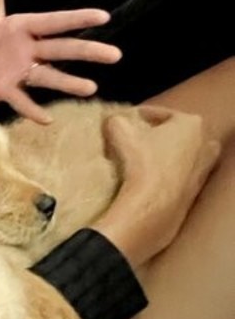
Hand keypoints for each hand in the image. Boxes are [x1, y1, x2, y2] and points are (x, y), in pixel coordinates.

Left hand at [0, 0, 121, 122]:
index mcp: (26, 28)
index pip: (55, 22)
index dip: (77, 18)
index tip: (104, 16)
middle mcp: (30, 50)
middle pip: (61, 50)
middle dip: (87, 51)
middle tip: (116, 55)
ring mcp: (21, 72)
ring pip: (48, 76)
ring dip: (68, 83)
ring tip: (91, 88)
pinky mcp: (7, 89)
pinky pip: (21, 100)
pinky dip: (32, 109)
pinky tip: (46, 119)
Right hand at [92, 106, 220, 266]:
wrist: (153, 205)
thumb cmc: (141, 161)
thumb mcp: (119, 129)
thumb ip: (116, 119)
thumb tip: (112, 120)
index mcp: (192, 123)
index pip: (161, 113)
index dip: (140, 115)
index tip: (125, 121)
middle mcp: (206, 143)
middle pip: (175, 133)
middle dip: (157, 135)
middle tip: (136, 138)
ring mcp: (204, 169)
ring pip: (179, 154)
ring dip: (162, 154)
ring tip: (140, 159)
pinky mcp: (197, 190)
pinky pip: (178, 174)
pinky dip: (165, 173)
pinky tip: (147, 177)